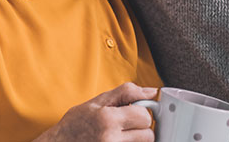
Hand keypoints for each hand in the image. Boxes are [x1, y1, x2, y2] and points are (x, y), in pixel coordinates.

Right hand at [36, 83, 157, 141]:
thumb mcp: (97, 102)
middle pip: (148, 135)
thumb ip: (126, 93)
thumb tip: (152, 92)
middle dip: (140, 128)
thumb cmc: (76, 123)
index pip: (144, 116)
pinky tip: (116, 141)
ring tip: (120, 135)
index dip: (140, 112)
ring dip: (135, 140)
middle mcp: (111, 140)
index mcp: (108, 119)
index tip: (132, 112)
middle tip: (126, 125)